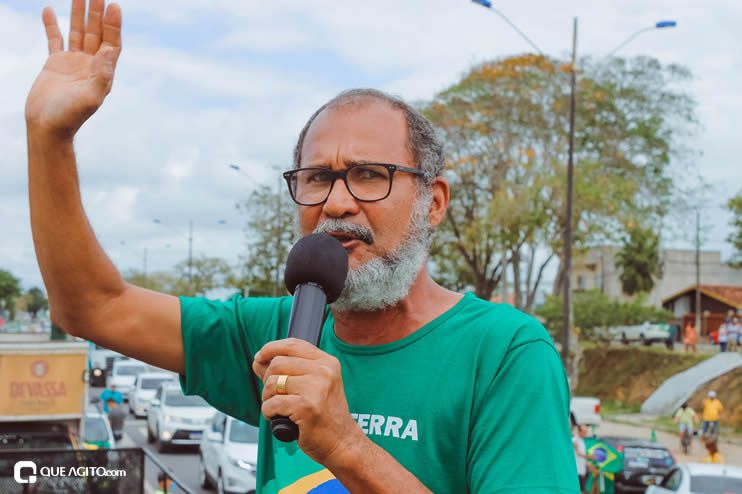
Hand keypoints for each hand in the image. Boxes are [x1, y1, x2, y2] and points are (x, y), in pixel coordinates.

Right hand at [25, 0, 121, 138]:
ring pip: (78, 32)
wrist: (48, 127)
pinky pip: (55, 39)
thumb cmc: (70, 116)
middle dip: (97, 14)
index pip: (112, 43)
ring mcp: (73, 63)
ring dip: (79, 14)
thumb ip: (101, 74)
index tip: (114, 6)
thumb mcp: (90, 97)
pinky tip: (49, 9)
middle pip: (97, 33)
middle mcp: (91, 65)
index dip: (113, 25)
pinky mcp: (55, 63)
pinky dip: (52, 25)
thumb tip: (109, 50)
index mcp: (103, 73)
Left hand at [253, 338, 363, 465]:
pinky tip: (278, 418)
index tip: (259, 358)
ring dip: (268, 398)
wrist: (342, 441)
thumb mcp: (315, 384)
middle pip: (278, 363)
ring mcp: (316, 388)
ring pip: (273, 383)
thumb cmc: (325, 414)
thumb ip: (289, 370)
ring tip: (279, 408)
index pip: (292, 344)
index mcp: (327, 362)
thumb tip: (259, 360)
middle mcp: (324, 371)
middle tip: (275, 396)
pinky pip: (272, 403)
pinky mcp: (306, 407)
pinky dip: (268, 412)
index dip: (270, 348)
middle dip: (268, 381)